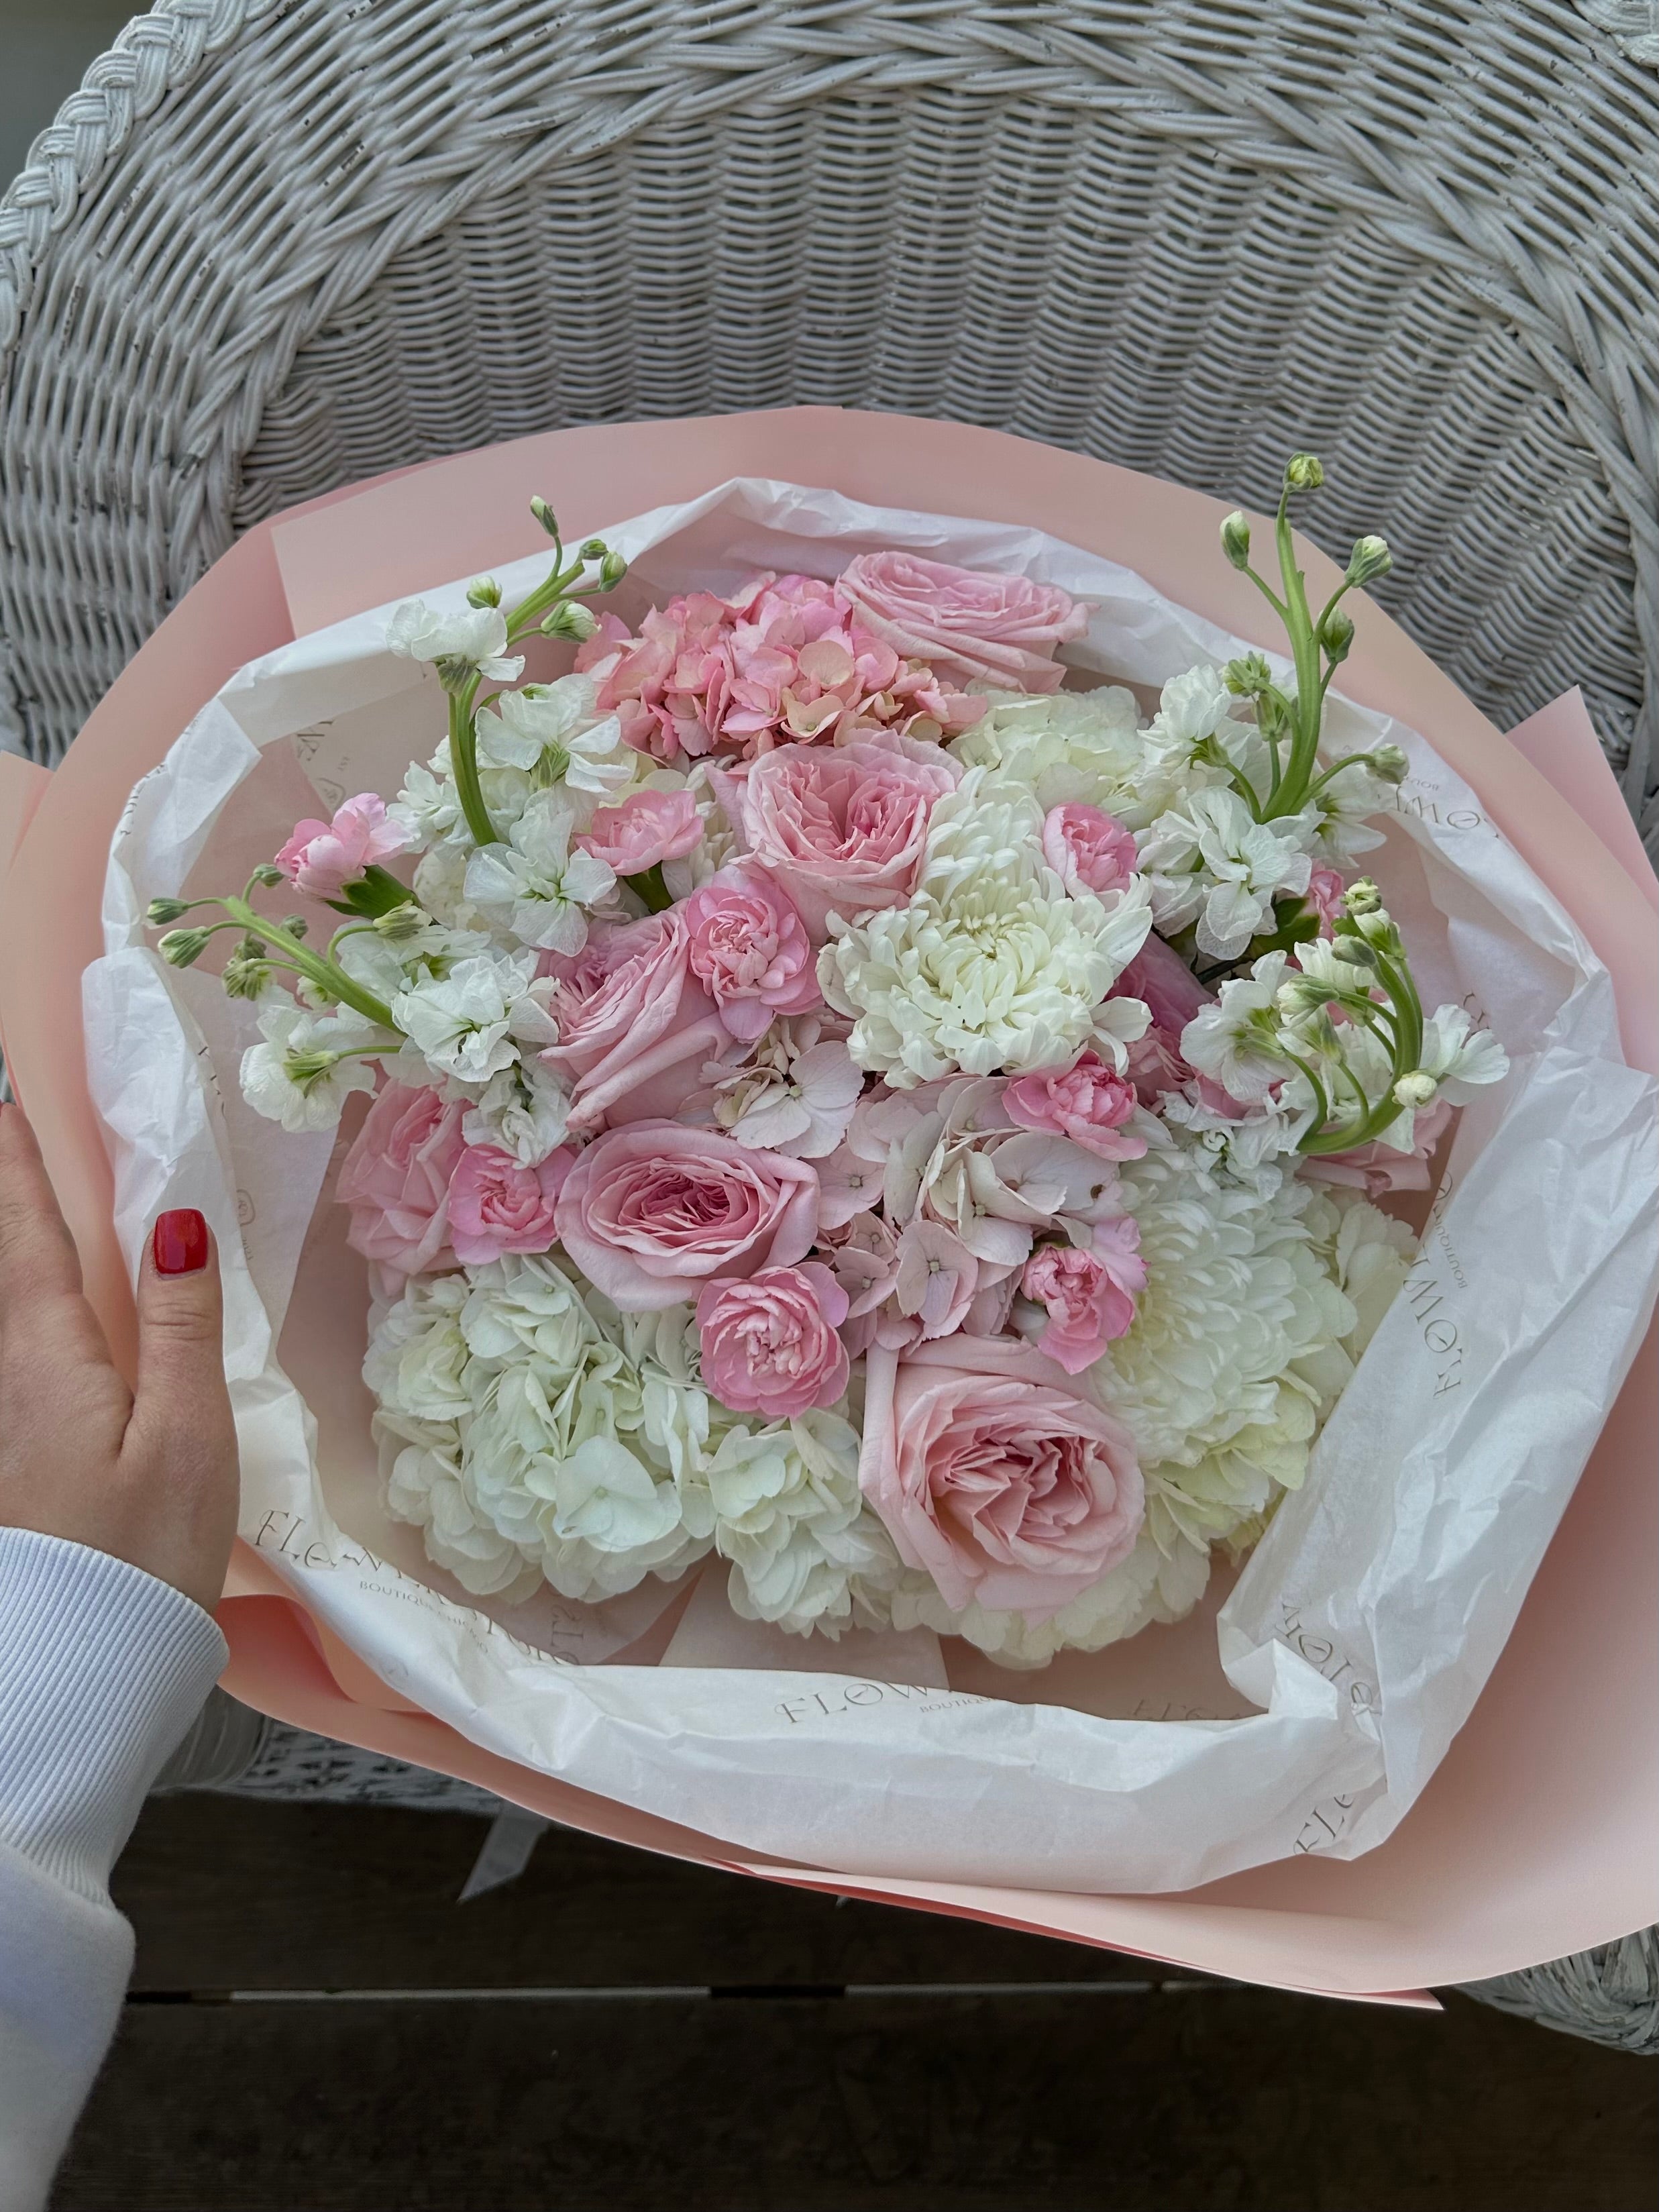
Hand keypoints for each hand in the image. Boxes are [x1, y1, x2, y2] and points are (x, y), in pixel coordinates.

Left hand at [0, 1104, 237, 1612]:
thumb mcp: (184, 1438)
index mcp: (48, 1358)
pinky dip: (28, 1309)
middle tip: (9, 1125)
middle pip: (3, 1265)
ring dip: (15, 1252)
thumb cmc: (137, 1557)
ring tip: (27, 1204)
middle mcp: (8, 1379)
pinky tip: (51, 1317)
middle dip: (5, 1194)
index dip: (18, 1159)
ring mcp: (3, 1422)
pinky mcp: (13, 1460)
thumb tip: (173, 1224)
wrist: (68, 1673)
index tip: (6, 1092)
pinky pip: (17, 1356)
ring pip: (7, 1312)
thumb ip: (180, 1328)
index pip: (26, 1232)